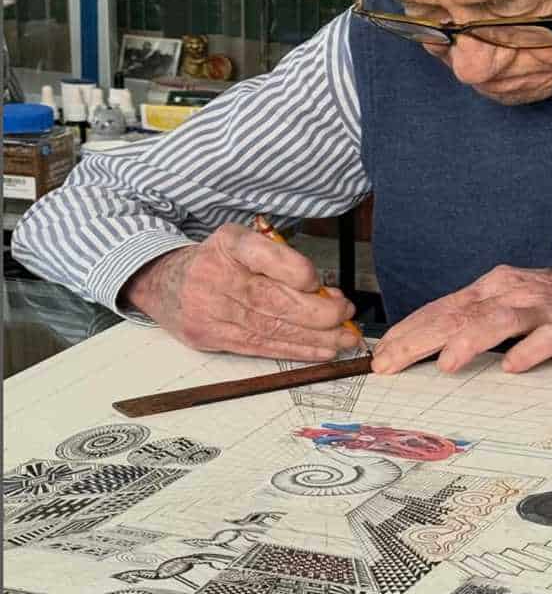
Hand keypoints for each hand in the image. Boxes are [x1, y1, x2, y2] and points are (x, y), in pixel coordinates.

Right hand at [120, 224, 359, 359]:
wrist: (163, 281)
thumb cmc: (217, 260)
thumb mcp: (243, 241)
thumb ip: (281, 260)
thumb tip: (326, 293)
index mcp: (227, 243)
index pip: (265, 256)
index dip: (297, 272)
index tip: (320, 283)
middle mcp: (214, 276)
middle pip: (273, 300)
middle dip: (319, 313)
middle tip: (347, 316)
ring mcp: (209, 309)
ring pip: (270, 328)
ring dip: (314, 338)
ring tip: (343, 340)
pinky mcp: (208, 335)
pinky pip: (259, 346)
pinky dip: (295, 350)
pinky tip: (320, 352)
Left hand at [370, 265, 551, 375]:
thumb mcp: (509, 304)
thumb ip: (473, 321)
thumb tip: (427, 347)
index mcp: (492, 288)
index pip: (441, 309)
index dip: (408, 331)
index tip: (381, 357)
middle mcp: (512, 293)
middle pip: (459, 314)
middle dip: (420, 340)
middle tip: (391, 364)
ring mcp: (542, 310)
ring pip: (500, 321)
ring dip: (470, 341)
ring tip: (445, 363)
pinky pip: (549, 340)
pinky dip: (530, 352)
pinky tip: (513, 367)